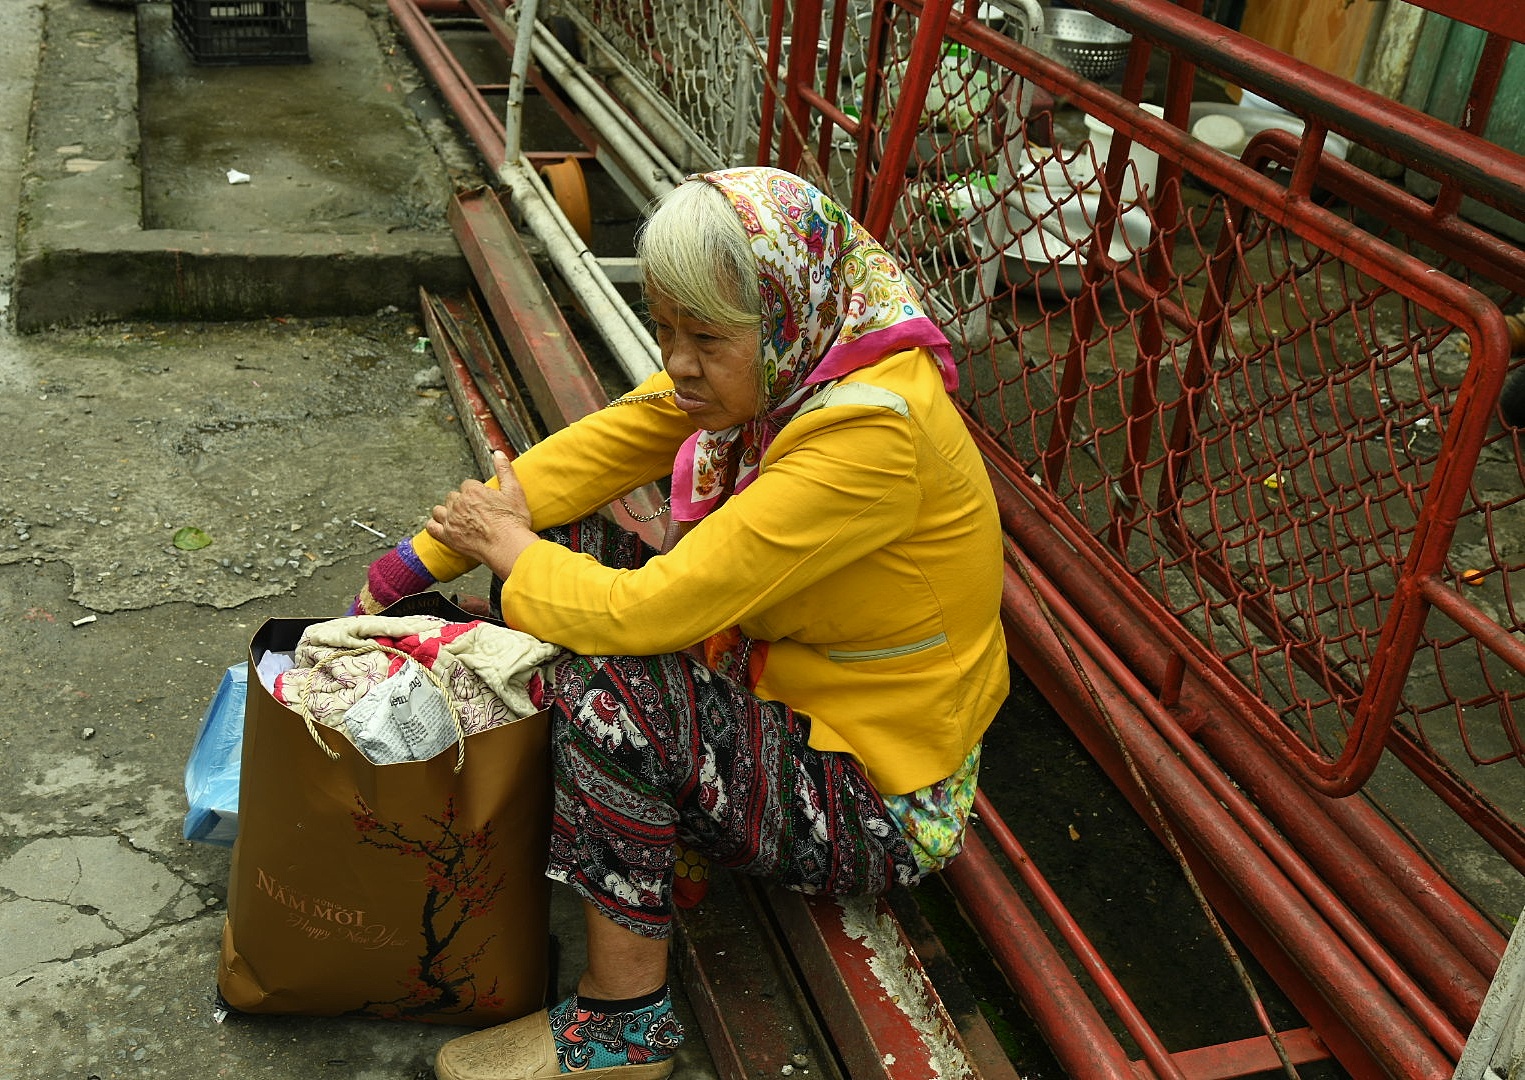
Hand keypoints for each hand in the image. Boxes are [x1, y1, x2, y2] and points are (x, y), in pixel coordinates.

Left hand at [426, 451, 538, 578]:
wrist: (509, 547)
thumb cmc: (513, 522)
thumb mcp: (514, 491)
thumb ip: (505, 470)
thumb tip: (498, 454)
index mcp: (473, 491)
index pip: (467, 485)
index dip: (476, 493)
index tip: (482, 501)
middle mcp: (459, 504)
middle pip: (453, 497)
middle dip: (461, 502)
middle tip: (474, 511)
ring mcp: (451, 521)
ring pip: (439, 510)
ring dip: (446, 512)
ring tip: (457, 518)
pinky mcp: (448, 537)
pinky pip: (431, 527)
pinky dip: (434, 526)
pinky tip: (442, 527)